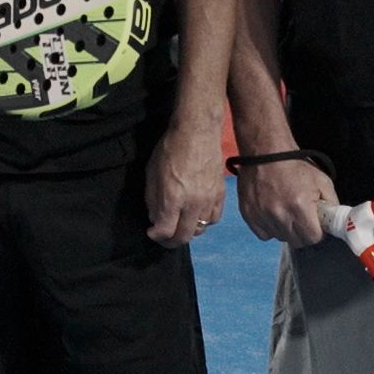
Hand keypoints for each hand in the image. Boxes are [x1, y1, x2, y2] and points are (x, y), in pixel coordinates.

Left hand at [144, 117, 225, 246]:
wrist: (197, 132)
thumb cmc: (170, 149)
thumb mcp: (152, 173)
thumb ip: (153, 199)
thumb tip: (155, 218)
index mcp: (173, 197)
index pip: (166, 231)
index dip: (156, 236)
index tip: (152, 232)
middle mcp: (193, 203)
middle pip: (184, 236)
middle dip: (171, 241)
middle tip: (164, 237)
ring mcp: (209, 200)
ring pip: (200, 230)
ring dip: (188, 231)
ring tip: (180, 225)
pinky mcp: (220, 194)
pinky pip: (214, 219)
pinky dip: (204, 223)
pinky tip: (196, 216)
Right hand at [237, 152, 341, 247]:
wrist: (265, 152)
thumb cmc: (295, 165)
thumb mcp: (321, 180)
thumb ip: (331, 203)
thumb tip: (332, 220)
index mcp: (300, 207)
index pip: (313, 238)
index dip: (317, 233)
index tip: (316, 226)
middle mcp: (280, 215)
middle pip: (296, 241)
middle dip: (302, 233)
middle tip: (302, 220)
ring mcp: (262, 216)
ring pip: (280, 238)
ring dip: (286, 230)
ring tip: (286, 213)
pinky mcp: (248, 215)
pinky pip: (263, 234)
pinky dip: (270, 228)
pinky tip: (273, 215)